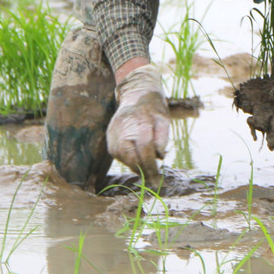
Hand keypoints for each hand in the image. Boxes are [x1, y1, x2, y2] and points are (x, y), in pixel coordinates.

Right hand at [106, 64, 168, 183]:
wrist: (136, 93)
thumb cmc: (153, 108)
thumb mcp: (164, 120)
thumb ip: (162, 138)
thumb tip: (160, 157)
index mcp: (139, 125)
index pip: (145, 152)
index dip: (151, 168)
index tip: (156, 180)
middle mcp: (123, 130)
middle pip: (131, 158)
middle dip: (142, 171)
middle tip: (152, 179)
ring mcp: (113, 133)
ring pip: (122, 157)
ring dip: (134, 165)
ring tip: (146, 168)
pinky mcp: (109, 135)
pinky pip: (116, 153)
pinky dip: (127, 159)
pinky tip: (136, 158)